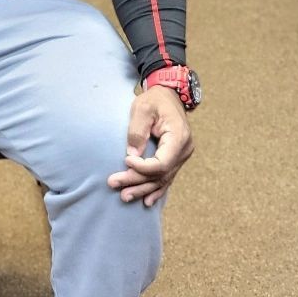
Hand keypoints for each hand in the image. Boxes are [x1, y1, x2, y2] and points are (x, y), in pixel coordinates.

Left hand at [108, 87, 193, 206]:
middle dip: (136, 180)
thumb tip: (132, 155)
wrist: (169, 95)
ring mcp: (181, 156)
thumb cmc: (155, 99)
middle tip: (114, 183)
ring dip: (143, 189)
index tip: (124, 160)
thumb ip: (137, 131)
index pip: (161, 163)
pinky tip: (147, 201)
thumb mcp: (143, 108)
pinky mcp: (176, 158)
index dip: (142, 167)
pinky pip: (167, 178)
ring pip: (162, 179)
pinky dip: (156, 190)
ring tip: (124, 196)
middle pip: (160, 174)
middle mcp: (183, 150)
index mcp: (178, 137)